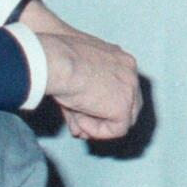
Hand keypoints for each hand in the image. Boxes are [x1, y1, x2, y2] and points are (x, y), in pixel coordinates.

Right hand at [34, 19, 141, 141]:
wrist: (56, 61)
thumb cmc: (56, 61)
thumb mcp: (71, 77)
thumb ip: (80, 103)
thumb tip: (78, 130)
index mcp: (119, 56)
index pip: (120, 85)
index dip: (103, 104)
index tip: (82, 112)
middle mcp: (129, 69)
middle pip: (129, 102)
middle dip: (106, 118)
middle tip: (81, 126)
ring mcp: (130, 88)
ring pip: (123, 118)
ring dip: (98, 124)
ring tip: (74, 116)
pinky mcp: (124, 106)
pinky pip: (116, 129)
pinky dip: (96, 130)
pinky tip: (79, 120)